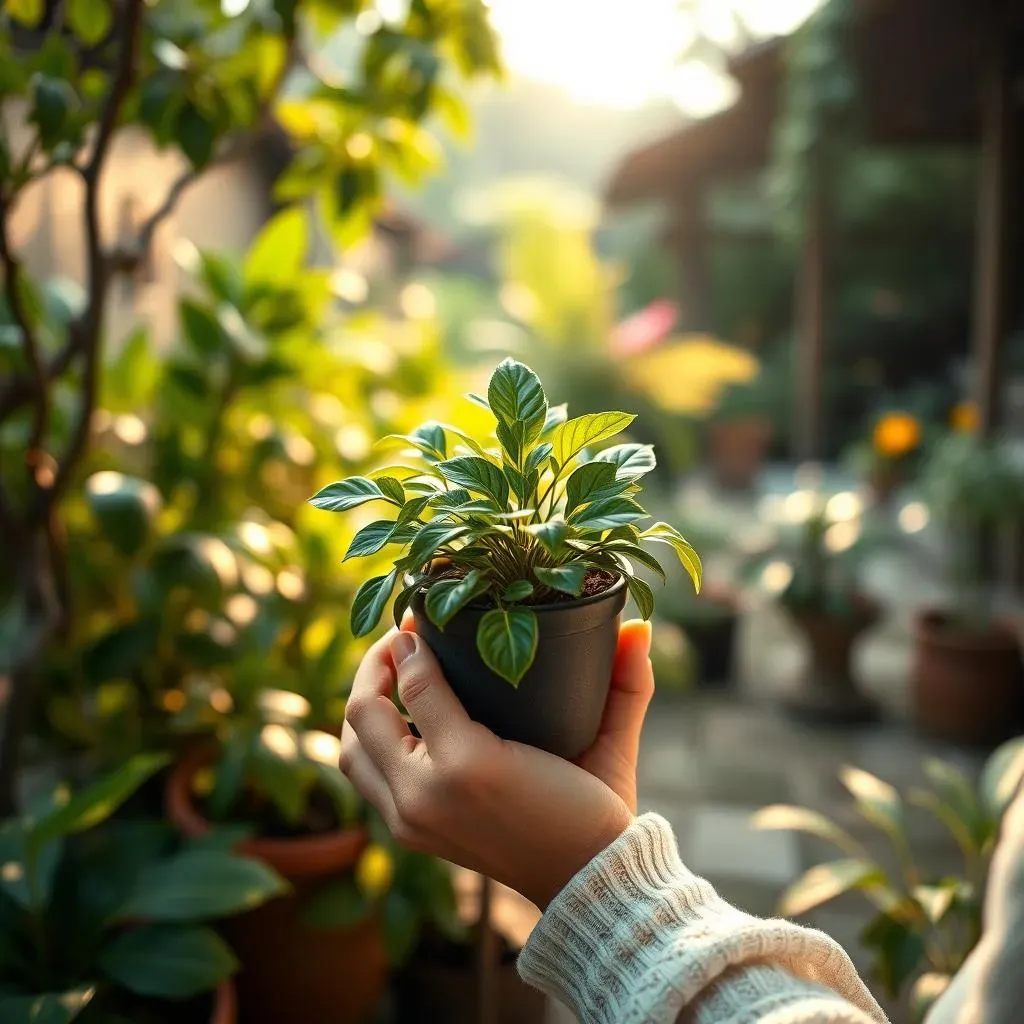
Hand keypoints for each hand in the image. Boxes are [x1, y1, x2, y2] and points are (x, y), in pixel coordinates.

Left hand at [339, 619, 653, 908]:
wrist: (584, 884)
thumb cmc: (595, 812)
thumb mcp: (610, 746)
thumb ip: (627, 684)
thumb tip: (640, 627)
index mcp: (467, 767)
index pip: (415, 684)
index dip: (410, 643)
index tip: (417, 619)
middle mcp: (424, 797)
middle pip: (362, 714)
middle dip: (374, 666)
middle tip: (399, 640)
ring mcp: (409, 822)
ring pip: (352, 749)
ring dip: (363, 706)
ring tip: (391, 676)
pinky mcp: (409, 834)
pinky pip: (365, 778)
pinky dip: (369, 742)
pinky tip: (400, 718)